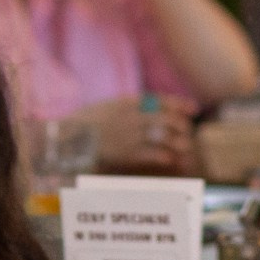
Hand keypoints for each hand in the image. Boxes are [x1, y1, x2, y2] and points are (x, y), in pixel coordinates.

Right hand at [77, 93, 194, 174]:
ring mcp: (130, 135)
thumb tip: (147, 108)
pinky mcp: (126, 153)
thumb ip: (127, 107)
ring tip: (184, 147)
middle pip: (167, 119)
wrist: (66, 137)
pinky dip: (165, 156)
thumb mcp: (107, 106)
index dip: (180, 105)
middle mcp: (132, 117)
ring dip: (178, 142)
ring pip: (164, 137)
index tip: (193, 109)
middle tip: (185, 132)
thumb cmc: (83, 122)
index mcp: (127, 103)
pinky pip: (153, 154)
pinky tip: (170, 159)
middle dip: (181, 126)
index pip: (161, 101)